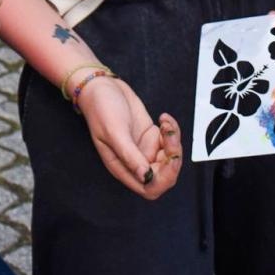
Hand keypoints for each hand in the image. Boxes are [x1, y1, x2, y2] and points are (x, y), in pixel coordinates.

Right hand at [78, 76, 182, 199]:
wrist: (101, 86)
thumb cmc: (100, 108)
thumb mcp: (114, 131)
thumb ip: (129, 155)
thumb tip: (145, 177)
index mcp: (122, 167)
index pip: (149, 188)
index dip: (163, 180)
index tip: (168, 159)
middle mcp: (135, 161)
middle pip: (164, 175)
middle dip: (173, 158)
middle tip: (169, 137)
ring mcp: (144, 149)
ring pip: (169, 158)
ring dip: (174, 142)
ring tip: (165, 124)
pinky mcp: (151, 136)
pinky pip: (170, 141)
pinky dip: (172, 130)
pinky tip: (163, 118)